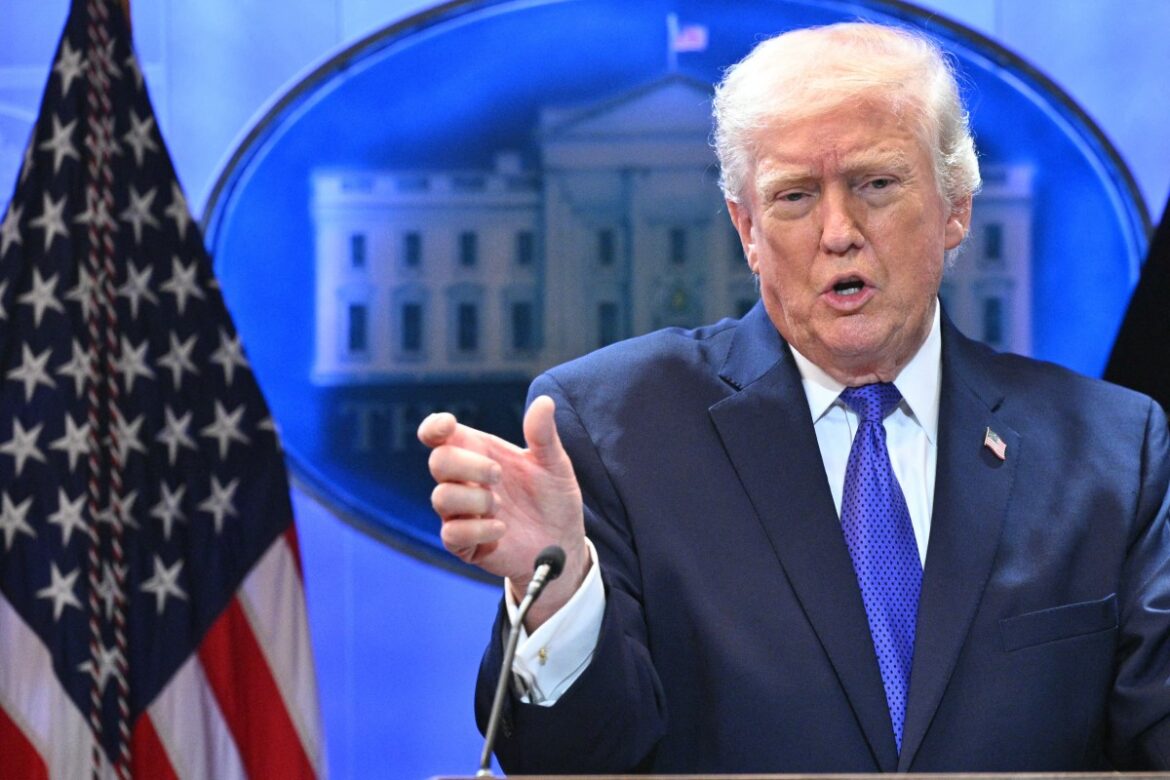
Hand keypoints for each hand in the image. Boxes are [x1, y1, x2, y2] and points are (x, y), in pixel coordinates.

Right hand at [417, 395, 589, 627]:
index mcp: (479, 453)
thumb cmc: (553, 498)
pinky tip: (502, 528)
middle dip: (468, 466)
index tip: (449, 425)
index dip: (434, 427)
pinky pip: (451, 534)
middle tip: (499, 475)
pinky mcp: (464, 544)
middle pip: (437, 462)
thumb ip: (544, 435)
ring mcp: (462, 513)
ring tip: (502, 506)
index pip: (438, 436)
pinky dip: (478, 530)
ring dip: (475, 499)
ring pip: (441, 497)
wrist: (563, 543)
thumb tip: (544, 401)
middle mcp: (464, 481)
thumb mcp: (555, 464)